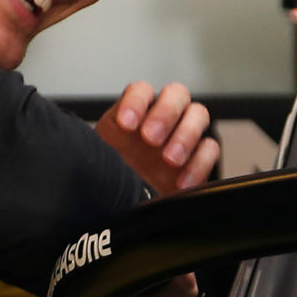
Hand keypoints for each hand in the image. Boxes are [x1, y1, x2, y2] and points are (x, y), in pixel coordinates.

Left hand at [98, 81, 219, 195]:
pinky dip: (198, 163)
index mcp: (135, 111)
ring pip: (198, 114)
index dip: (135, 102)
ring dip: (186, 134)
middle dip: (165, 113)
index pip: (141, 90)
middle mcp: (162, 117)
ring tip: (170, 160)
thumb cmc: (113, 176)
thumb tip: (86, 149)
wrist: (128, 206)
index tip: (126, 124)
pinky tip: (181, 182)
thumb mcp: (101, 158)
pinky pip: (210, 149)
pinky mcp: (199, 158)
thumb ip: (101, 148)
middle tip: (151, 138)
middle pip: (176, 93)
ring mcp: (184, 135)